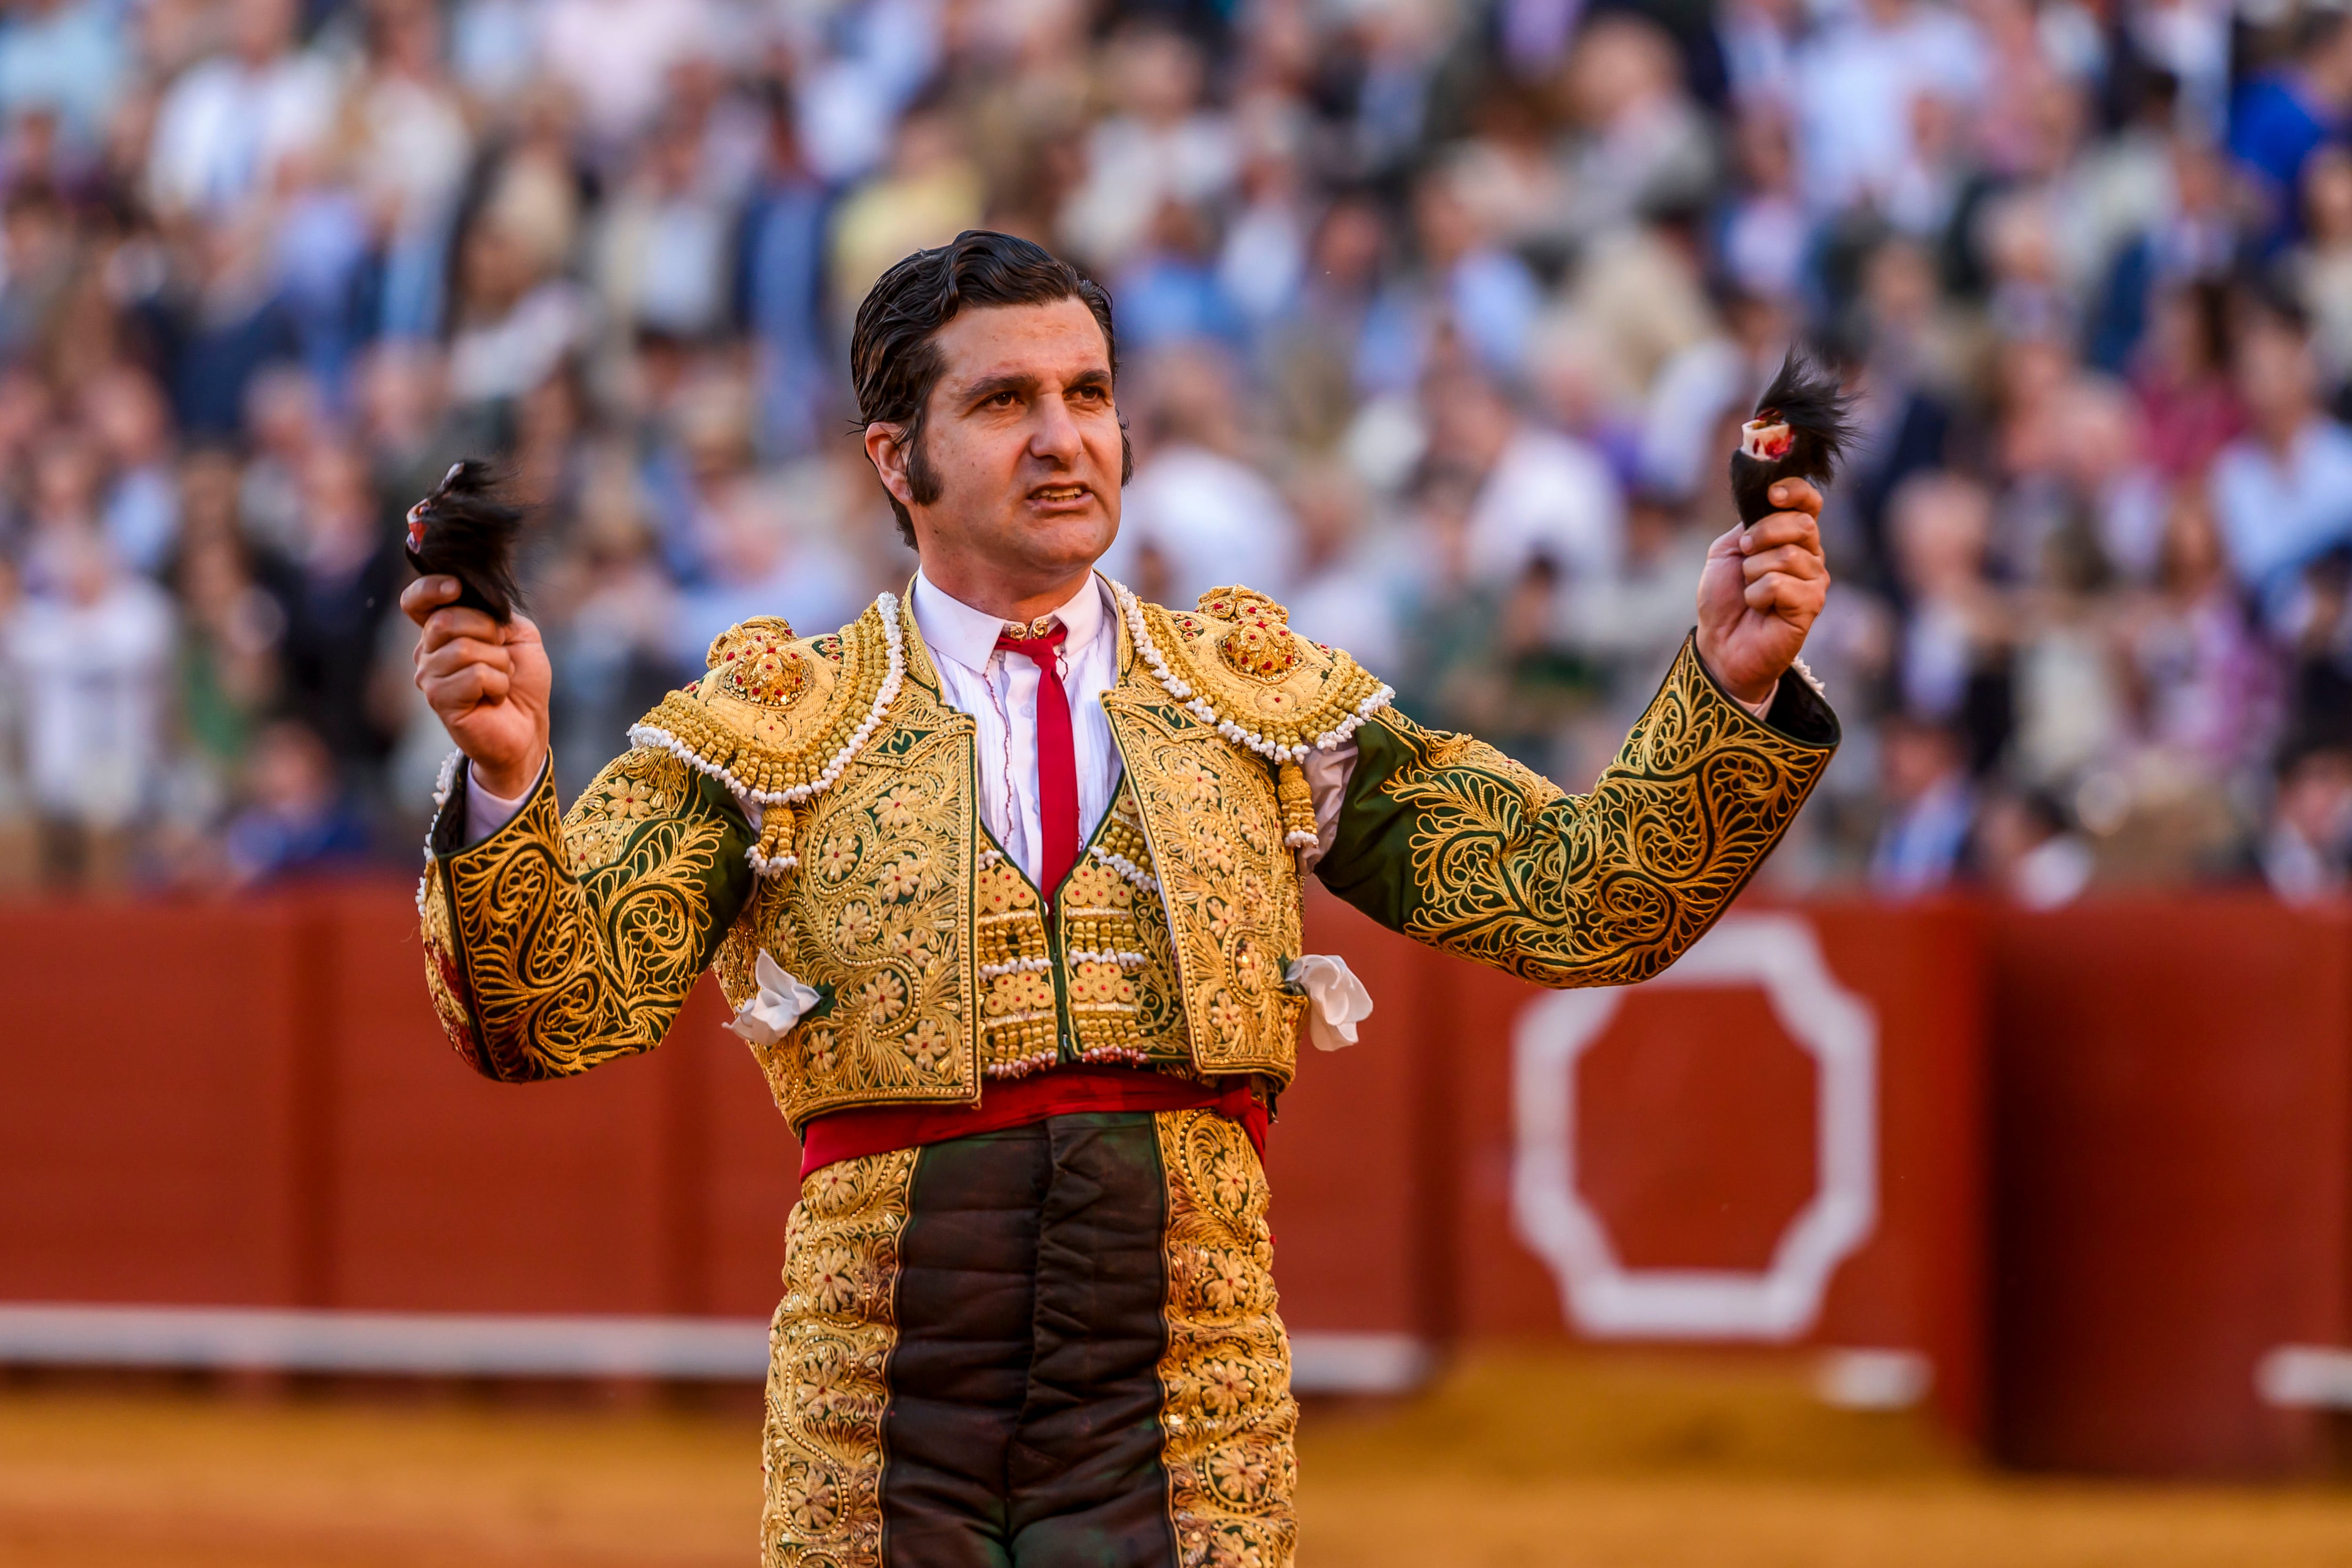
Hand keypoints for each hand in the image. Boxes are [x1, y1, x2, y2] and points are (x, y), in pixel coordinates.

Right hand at [403, 575, 550, 799]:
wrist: (528, 727)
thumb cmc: (521, 681)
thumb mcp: (517, 634)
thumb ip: (493, 612)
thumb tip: (467, 599)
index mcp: (442, 631)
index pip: (416, 601)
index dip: (430, 588)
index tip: (455, 587)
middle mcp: (427, 652)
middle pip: (446, 620)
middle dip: (487, 631)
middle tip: (501, 656)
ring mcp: (429, 677)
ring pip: (463, 649)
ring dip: (498, 663)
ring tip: (500, 680)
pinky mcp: (439, 700)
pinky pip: (474, 675)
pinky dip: (498, 684)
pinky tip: (495, 697)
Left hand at [1695, 478, 1830, 705]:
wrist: (1720, 642)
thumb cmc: (1725, 598)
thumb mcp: (1728, 550)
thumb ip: (1749, 523)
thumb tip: (1768, 500)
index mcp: (1791, 537)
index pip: (1809, 503)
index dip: (1796, 491)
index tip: (1773, 494)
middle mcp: (1810, 555)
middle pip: (1801, 524)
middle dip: (1763, 534)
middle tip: (1744, 555)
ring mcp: (1814, 580)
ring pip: (1788, 555)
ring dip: (1754, 571)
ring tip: (1749, 590)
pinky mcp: (1812, 604)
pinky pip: (1781, 584)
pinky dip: (1757, 595)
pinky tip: (1759, 608)